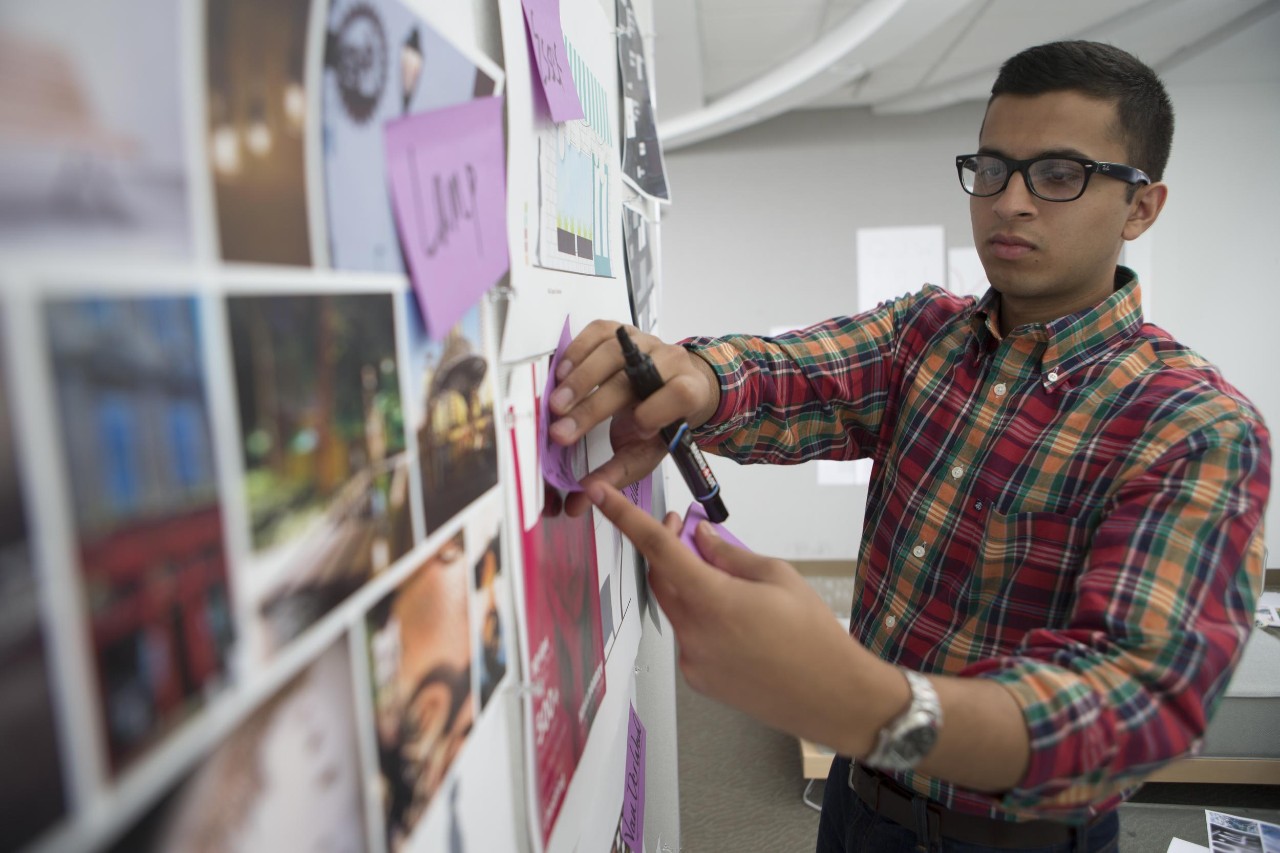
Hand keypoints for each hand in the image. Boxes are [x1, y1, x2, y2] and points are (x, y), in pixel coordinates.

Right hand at [550, 321, 719, 515]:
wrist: (675, 386)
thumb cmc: (662, 422)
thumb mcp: (648, 452)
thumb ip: (617, 474)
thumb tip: (579, 499)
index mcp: (689, 391)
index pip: (680, 394)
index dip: (657, 410)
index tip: (634, 431)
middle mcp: (670, 360)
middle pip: (632, 378)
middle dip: (594, 406)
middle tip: (563, 430)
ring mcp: (645, 342)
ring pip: (611, 352)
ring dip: (579, 380)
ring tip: (556, 405)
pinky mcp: (622, 330)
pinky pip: (598, 332)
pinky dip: (576, 352)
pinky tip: (560, 375)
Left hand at [587, 482, 903, 756]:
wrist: (831, 697)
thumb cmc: (813, 636)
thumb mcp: (777, 576)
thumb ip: (728, 553)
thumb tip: (698, 536)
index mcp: (712, 599)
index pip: (657, 548)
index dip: (625, 518)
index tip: (600, 497)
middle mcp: (693, 631)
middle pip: (661, 578)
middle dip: (668, 550)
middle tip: (691, 532)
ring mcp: (692, 659)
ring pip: (675, 607)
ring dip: (689, 585)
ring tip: (733, 585)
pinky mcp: (698, 679)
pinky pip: (688, 635)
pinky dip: (701, 617)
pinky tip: (737, 622)